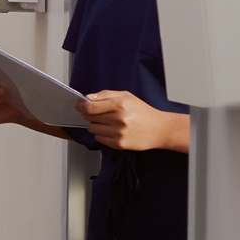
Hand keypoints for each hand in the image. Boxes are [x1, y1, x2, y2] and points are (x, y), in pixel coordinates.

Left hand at [76, 90, 190, 152]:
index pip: (90, 106)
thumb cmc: (143, 112)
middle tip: (98, 112)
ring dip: (96, 124)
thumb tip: (87, 97)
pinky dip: (102, 134)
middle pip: (89, 117)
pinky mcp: (118, 144)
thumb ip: (105, 95)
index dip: (81, 106)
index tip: (79, 105)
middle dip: (89, 114)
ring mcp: (118, 133)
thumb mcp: (126, 96)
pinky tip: (113, 130)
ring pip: (92, 128)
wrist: (159, 129)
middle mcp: (119, 119)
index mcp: (120, 105)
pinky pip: (99, 139)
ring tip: (108, 122)